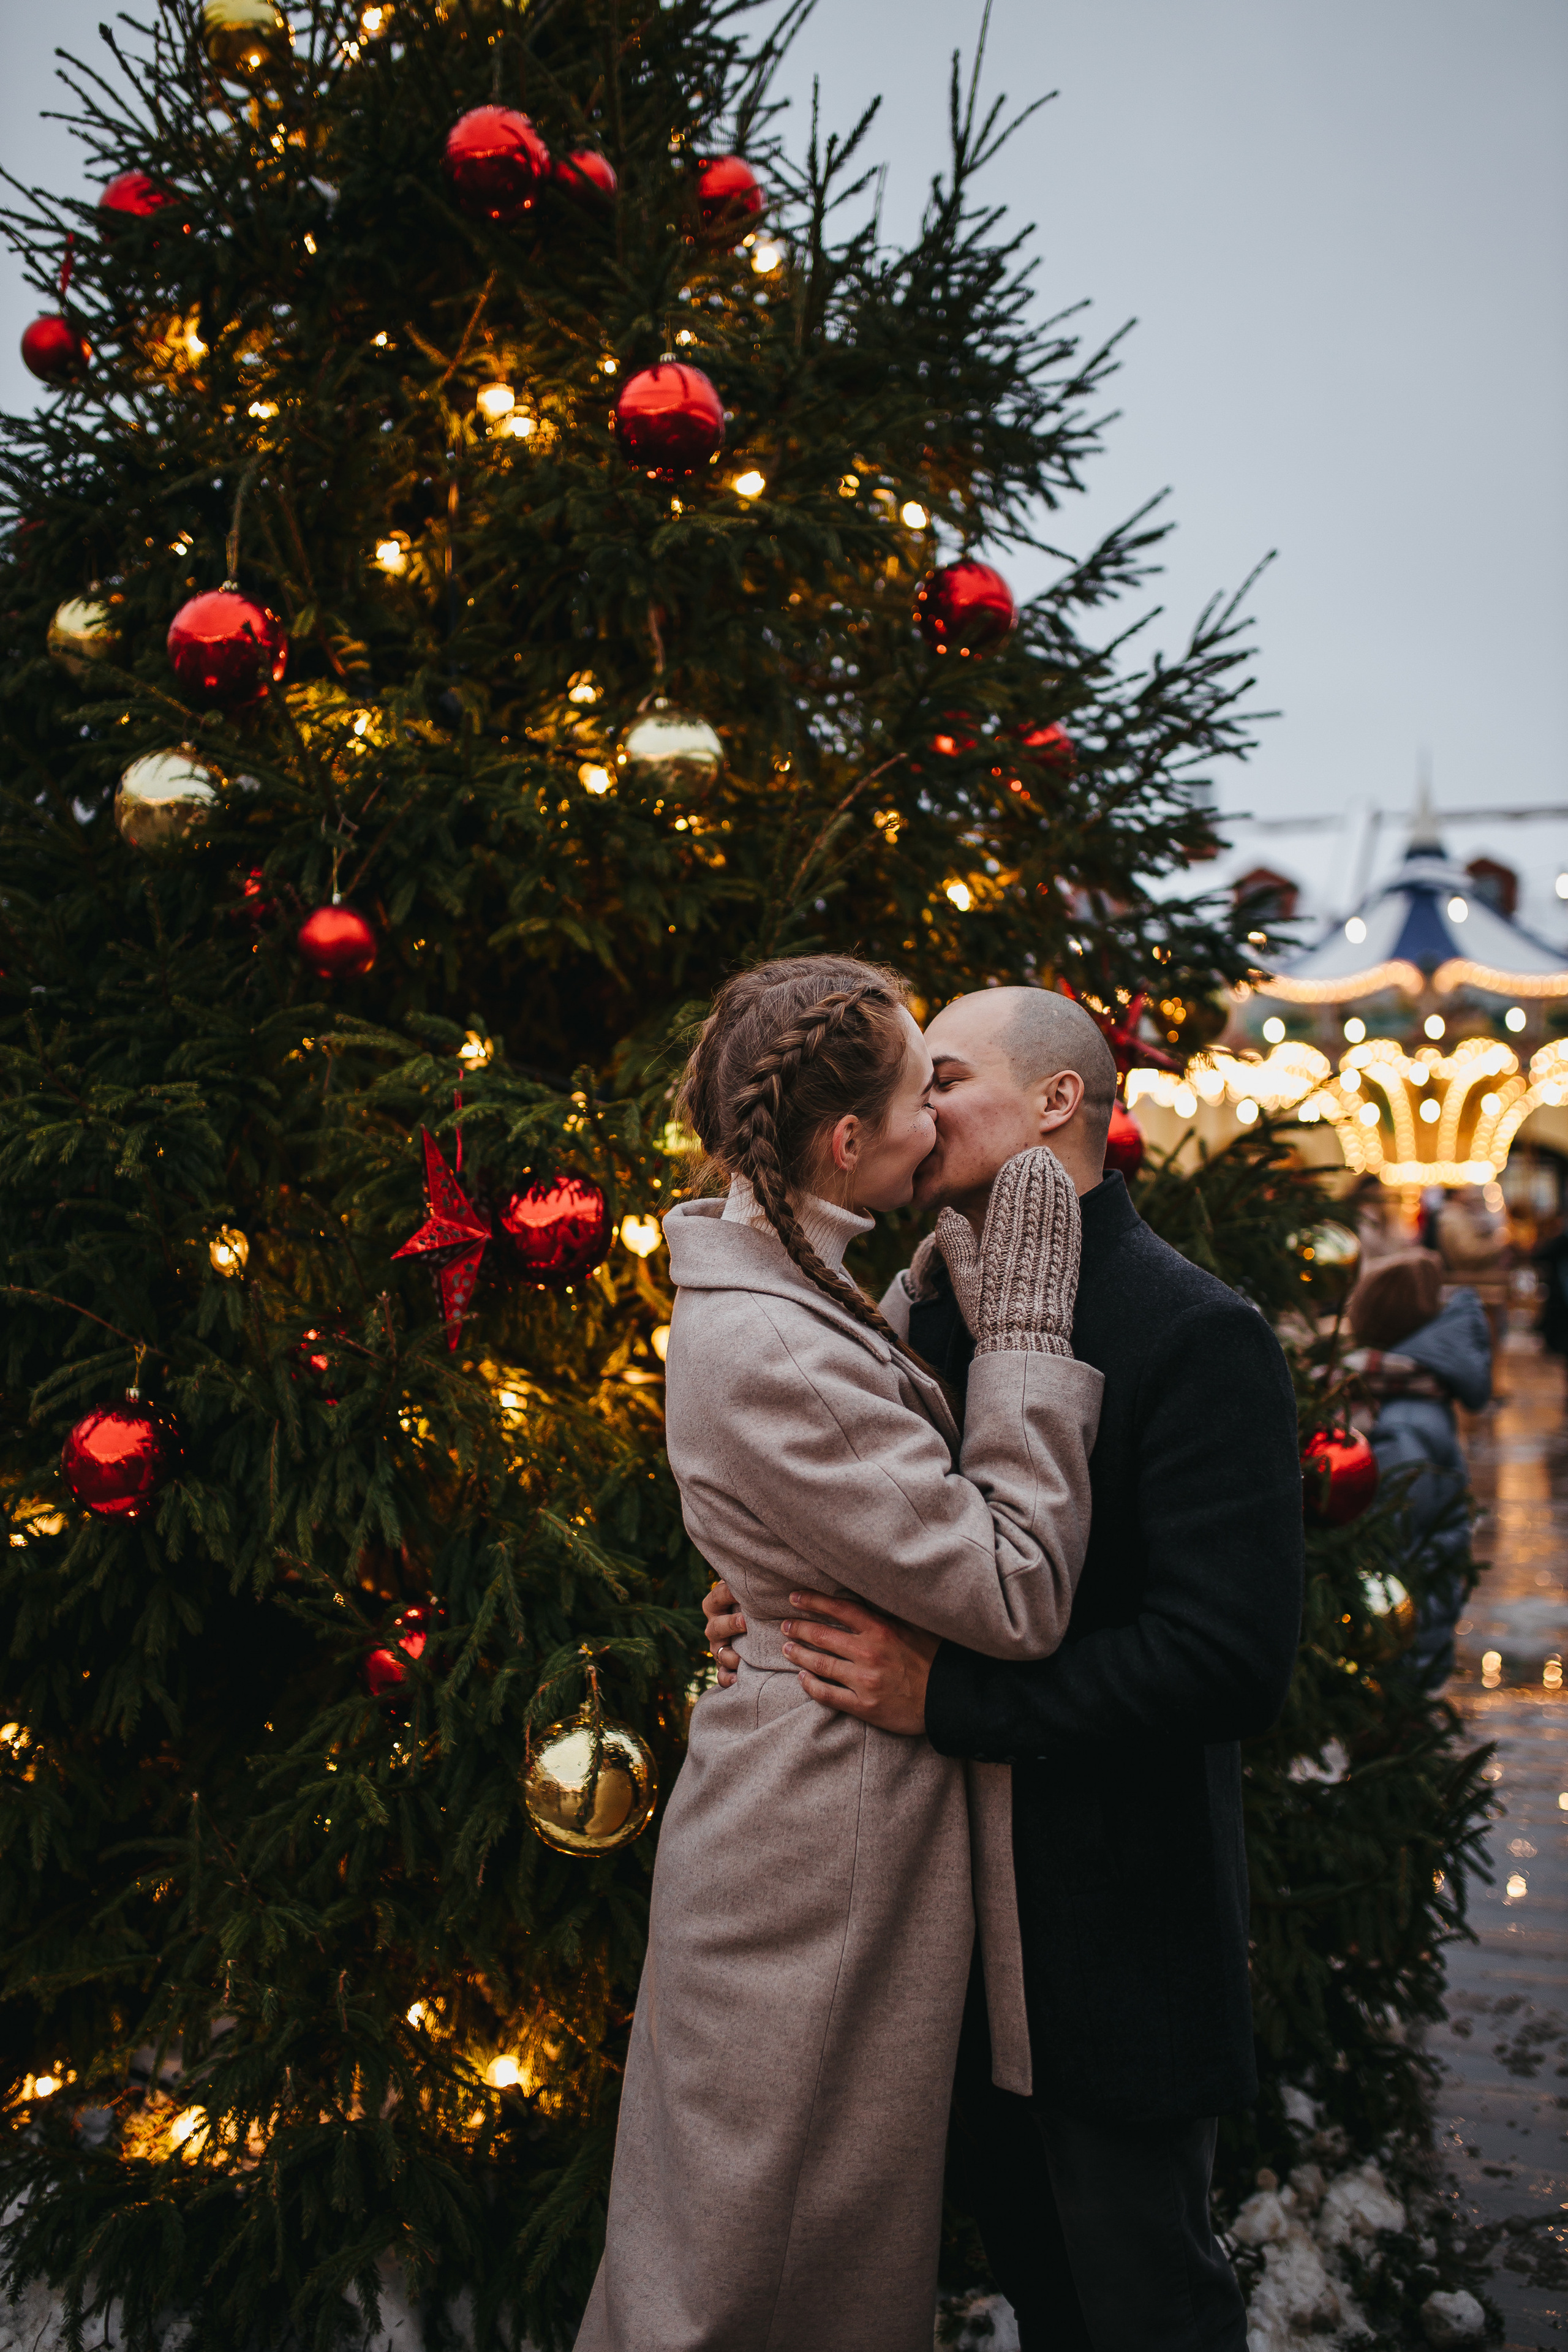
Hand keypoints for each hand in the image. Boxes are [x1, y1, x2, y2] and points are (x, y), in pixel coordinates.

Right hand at [701, 1577, 746, 1687]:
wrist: (754, 1627)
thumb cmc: (754, 1603)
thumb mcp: (750, 1591)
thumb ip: (751, 1580)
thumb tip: (767, 1566)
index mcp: (716, 1604)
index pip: (718, 1596)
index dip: (728, 1594)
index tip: (743, 1593)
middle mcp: (714, 1626)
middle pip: (715, 1626)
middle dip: (730, 1624)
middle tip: (746, 1622)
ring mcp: (719, 1647)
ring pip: (719, 1652)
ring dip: (730, 1655)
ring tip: (742, 1657)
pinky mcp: (725, 1665)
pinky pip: (721, 1675)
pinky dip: (728, 1678)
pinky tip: (738, 1679)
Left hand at [780, 1589, 938, 1735]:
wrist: (950, 1700)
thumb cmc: (936, 1660)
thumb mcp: (916, 1627)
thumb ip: (889, 1615)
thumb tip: (867, 1596)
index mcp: (881, 1630)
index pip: (839, 1609)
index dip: (813, 1601)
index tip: (795, 1597)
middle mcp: (869, 1653)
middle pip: (823, 1636)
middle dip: (799, 1628)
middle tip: (785, 1625)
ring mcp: (864, 1681)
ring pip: (820, 1664)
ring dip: (799, 1655)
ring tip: (786, 1649)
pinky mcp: (864, 1706)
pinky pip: (829, 1695)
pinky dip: (811, 1686)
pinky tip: (802, 1679)